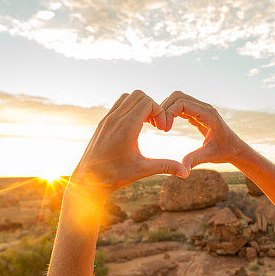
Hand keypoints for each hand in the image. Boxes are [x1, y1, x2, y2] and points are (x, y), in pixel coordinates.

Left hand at [70, 90, 188, 195]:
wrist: (88, 180)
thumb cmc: (115, 176)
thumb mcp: (143, 170)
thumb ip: (165, 166)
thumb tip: (186, 172)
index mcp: (126, 127)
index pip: (148, 102)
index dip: (160, 113)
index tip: (162, 130)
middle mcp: (115, 119)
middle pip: (139, 95)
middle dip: (152, 106)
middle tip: (157, 125)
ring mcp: (107, 119)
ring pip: (127, 97)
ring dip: (140, 106)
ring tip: (147, 124)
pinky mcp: (103, 123)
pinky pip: (118, 105)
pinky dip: (130, 109)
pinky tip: (135, 128)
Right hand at [161, 91, 247, 172]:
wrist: (235, 149)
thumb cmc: (225, 152)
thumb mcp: (209, 156)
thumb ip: (195, 160)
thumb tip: (182, 170)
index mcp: (208, 115)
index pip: (182, 103)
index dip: (169, 113)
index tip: (164, 129)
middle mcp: (204, 108)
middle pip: (178, 96)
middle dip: (165, 108)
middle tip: (160, 127)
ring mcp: (201, 109)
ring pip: (178, 99)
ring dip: (167, 109)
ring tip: (162, 127)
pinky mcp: (198, 114)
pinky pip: (181, 106)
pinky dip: (172, 112)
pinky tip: (167, 126)